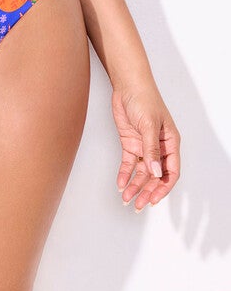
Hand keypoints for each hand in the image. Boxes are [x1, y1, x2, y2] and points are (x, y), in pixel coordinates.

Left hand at [111, 77, 180, 211]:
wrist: (127, 85)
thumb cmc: (144, 99)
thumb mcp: (150, 125)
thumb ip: (151, 149)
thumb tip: (155, 172)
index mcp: (170, 143)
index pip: (170, 172)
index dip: (163, 188)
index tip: (153, 200)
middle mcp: (158, 147)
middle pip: (155, 176)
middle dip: (147, 191)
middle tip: (138, 204)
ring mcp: (144, 146)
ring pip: (141, 172)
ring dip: (134, 185)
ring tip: (126, 198)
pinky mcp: (130, 143)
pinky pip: (129, 163)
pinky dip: (125, 174)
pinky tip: (120, 184)